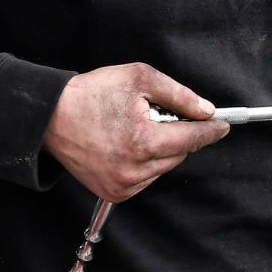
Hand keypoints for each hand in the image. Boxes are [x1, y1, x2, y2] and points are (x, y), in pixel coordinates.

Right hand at [42, 63, 230, 203]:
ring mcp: (123, 185)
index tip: (222, 126)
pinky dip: (144, 163)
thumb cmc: (90, 94)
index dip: (210, 129)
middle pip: (180, 154)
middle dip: (176, 134)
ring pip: (163, 168)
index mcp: (143, 141)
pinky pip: (145, 178)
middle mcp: (135, 169)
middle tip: (154, 115)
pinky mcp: (114, 192)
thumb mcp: (137, 79)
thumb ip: (177, 94)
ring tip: (132, 130)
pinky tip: (124, 145)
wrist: (49, 117)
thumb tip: (205, 110)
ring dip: (159, 150)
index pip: (192, 138)